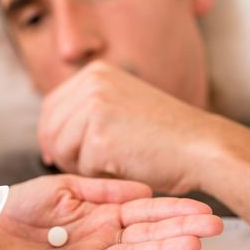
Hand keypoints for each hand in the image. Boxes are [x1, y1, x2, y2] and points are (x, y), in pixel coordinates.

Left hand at [0, 175, 221, 249]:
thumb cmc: (25, 202)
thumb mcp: (67, 187)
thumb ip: (105, 190)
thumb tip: (144, 190)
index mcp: (102, 214)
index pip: (146, 212)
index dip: (174, 211)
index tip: (203, 210)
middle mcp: (102, 237)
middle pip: (147, 234)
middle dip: (180, 230)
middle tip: (214, 228)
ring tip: (192, 245)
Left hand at [38, 61, 216, 193]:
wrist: (200, 147)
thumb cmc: (164, 136)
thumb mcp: (121, 106)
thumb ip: (86, 113)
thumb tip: (48, 139)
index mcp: (94, 73)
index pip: (51, 106)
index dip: (51, 134)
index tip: (57, 154)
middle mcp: (91, 83)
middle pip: (50, 128)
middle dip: (62, 154)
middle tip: (89, 167)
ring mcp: (95, 107)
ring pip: (60, 148)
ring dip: (80, 165)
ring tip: (111, 165)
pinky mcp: (100, 135)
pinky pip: (80, 166)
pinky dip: (98, 176)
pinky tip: (123, 168)